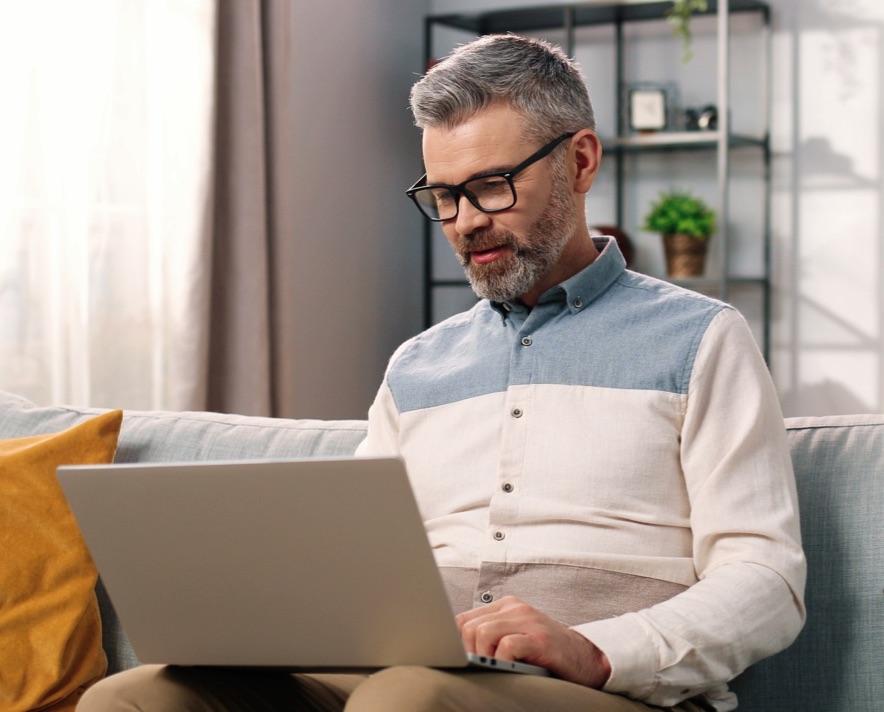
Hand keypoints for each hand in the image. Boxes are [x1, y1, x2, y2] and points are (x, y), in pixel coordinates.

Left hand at [455, 595, 610, 687]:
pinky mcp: (539, 638)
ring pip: (483, 633)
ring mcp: (528, 621)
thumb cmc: (547, 653)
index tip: (459, 659)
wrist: (587, 658)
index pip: (463, 618)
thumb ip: (490, 636)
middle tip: (478, 666)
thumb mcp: (515, 636)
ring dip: (483, 655)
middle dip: (467, 651)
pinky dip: (501, 661)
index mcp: (506, 606)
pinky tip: (508, 668)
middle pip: (469, 626)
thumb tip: (456, 649)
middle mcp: (515, 608)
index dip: (456, 642)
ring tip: (494, 667)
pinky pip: (507, 646)